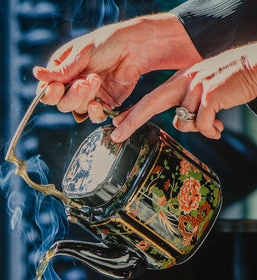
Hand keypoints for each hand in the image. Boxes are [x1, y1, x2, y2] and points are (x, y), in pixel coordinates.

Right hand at [32, 13, 201, 122]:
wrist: (136, 47)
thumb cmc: (108, 43)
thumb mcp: (81, 54)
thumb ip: (60, 70)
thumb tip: (35, 73)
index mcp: (62, 71)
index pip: (47, 91)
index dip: (50, 93)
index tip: (58, 87)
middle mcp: (73, 85)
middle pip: (61, 104)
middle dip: (71, 95)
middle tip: (83, 82)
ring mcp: (88, 95)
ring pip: (77, 110)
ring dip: (85, 98)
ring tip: (97, 79)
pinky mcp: (104, 104)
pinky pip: (94, 116)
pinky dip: (95, 112)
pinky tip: (98, 102)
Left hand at [111, 43, 256, 140]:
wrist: (256, 65)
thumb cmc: (230, 81)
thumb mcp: (202, 90)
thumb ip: (187, 105)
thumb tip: (180, 125)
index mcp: (179, 80)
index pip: (149, 98)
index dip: (131, 112)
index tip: (114, 124)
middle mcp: (184, 81)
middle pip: (150, 104)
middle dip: (131, 121)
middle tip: (115, 136)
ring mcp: (196, 86)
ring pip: (184, 122)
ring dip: (199, 129)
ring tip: (214, 124)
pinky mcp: (210, 94)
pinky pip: (201, 125)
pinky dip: (210, 131)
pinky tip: (219, 127)